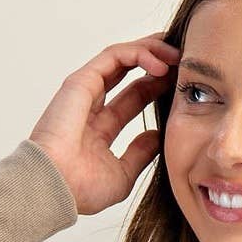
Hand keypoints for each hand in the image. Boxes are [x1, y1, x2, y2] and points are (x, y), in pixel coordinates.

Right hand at [29, 33, 180, 215]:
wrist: (56, 188)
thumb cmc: (80, 189)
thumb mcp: (123, 175)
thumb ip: (140, 154)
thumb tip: (157, 136)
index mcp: (100, 128)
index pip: (134, 97)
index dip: (158, 87)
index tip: (182, 85)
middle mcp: (92, 106)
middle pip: (130, 72)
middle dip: (159, 61)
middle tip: (185, 60)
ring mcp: (85, 91)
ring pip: (123, 57)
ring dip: (152, 51)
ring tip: (177, 55)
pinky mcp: (81, 81)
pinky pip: (114, 56)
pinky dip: (139, 54)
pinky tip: (160, 64)